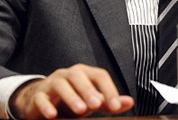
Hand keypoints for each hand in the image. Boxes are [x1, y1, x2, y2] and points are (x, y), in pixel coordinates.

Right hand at [10, 64, 134, 118]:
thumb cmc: (74, 99)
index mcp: (85, 73)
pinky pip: (40, 98)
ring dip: (71, 97)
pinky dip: (46, 106)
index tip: (116, 107)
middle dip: (89, 90)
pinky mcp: (38, 95)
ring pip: (60, 85)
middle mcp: (68, 74)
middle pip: (79, 76)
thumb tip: (130, 102)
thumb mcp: (92, 101)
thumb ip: (108, 101)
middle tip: (97, 105)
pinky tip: (52, 115)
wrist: (43, 102)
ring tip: (81, 111)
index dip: (109, 89)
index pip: (100, 75)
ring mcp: (51, 83)